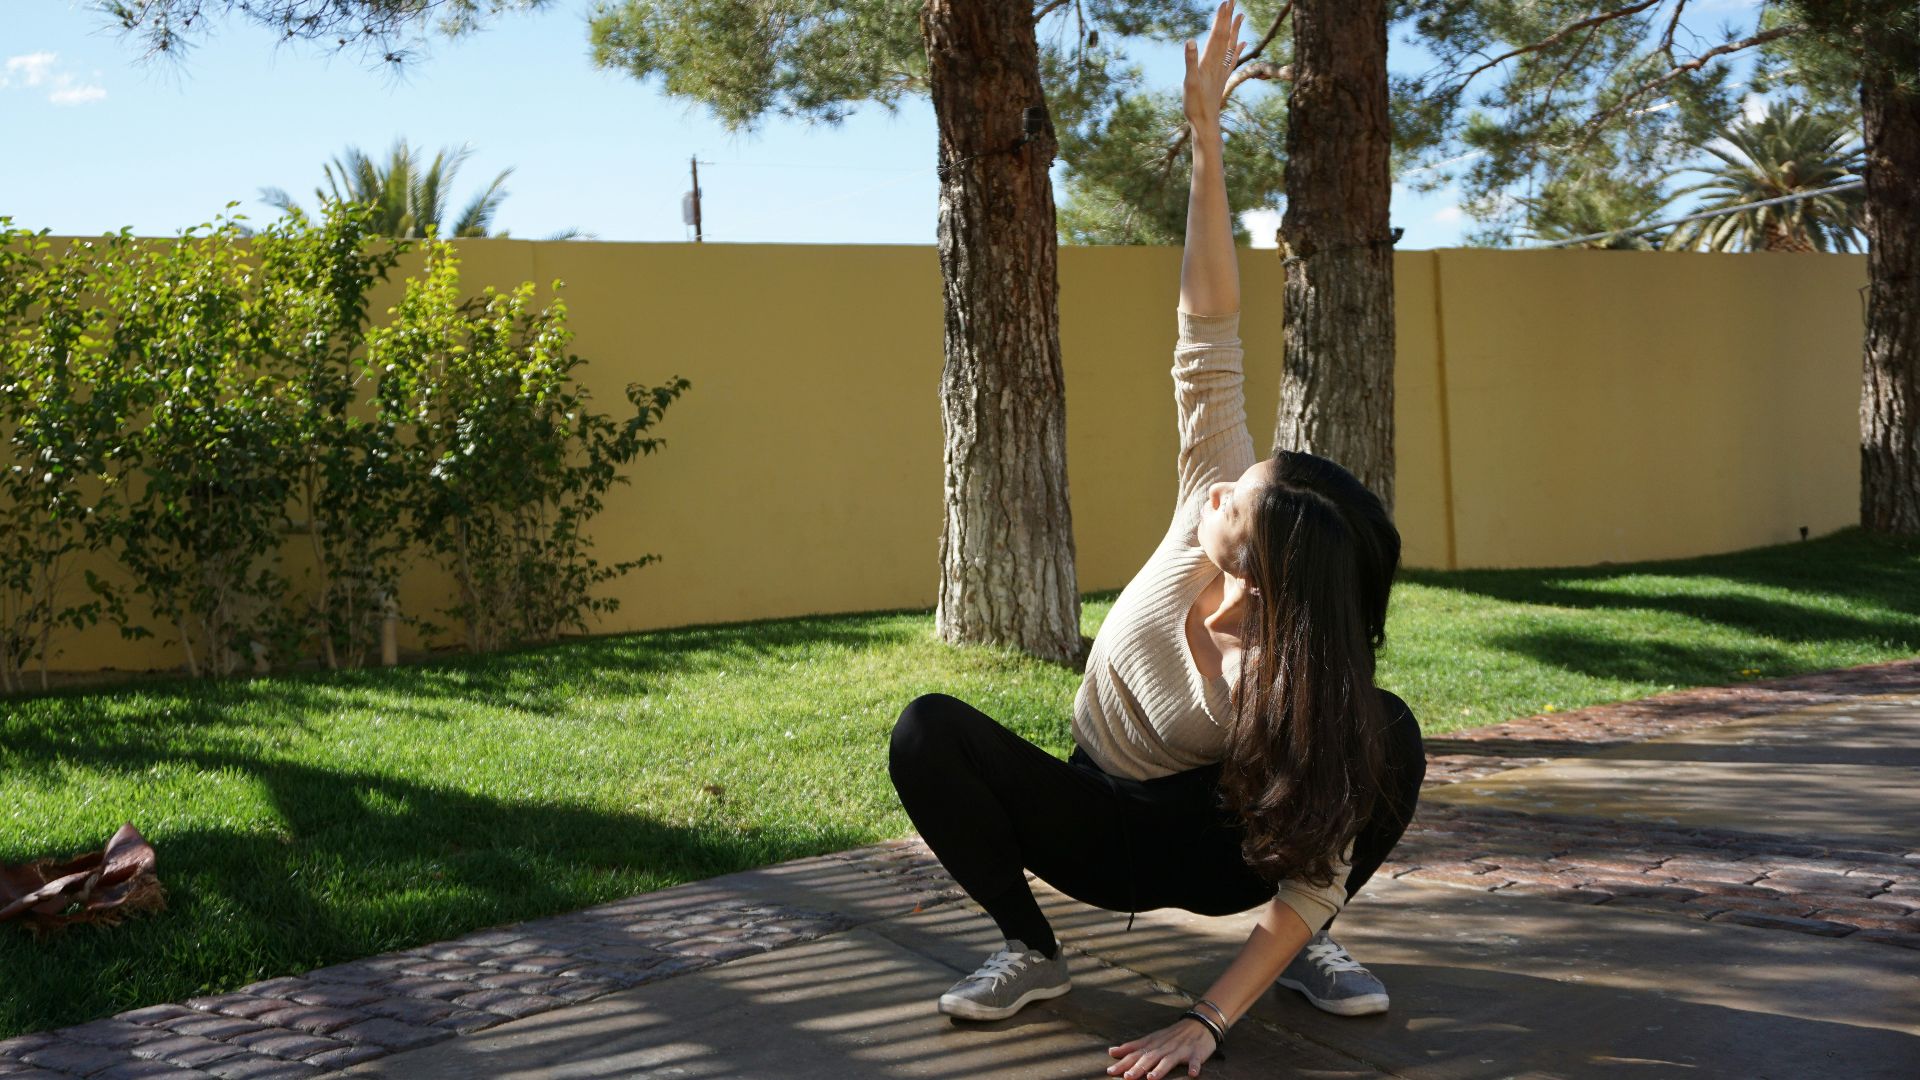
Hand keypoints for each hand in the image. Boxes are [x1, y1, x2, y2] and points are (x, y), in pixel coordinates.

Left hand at [1107, 1017, 1216, 1078]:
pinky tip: (1192, 1074)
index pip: (1136, 1053)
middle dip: (1138, 1068)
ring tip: (1151, 1078)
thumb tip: (1111, 1052)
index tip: (1110, 1071)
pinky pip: (1195, 1061)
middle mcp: (1165, 1046)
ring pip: (1169, 1060)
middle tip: (1127, 1077)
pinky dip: (1194, 1067)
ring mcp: (1181, 1050)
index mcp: (1153, 1043)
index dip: (1123, 1062)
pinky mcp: (1196, 1053)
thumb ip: (1132, 1047)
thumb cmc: (1172, 1035)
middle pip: (1150, 1057)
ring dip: (1160, 1069)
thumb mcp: (1151, 1038)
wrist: (1200, 1023)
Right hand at [1182, 0, 1243, 129]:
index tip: (1225, 2)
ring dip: (1235, 29)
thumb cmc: (1195, 105)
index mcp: (1210, 61)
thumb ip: (1190, 61)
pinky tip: (1243, 42)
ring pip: (1231, 45)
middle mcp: (1218, 63)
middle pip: (1225, 36)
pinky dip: (1238, 49)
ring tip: (1241, 15)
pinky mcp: (1222, 78)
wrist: (1206, 123)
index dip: (1221, 18)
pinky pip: (1232, 60)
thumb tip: (1190, 41)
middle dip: (1228, 18)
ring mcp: (1221, 70)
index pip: (1217, 35)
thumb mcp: (1189, 82)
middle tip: (1232, 0)